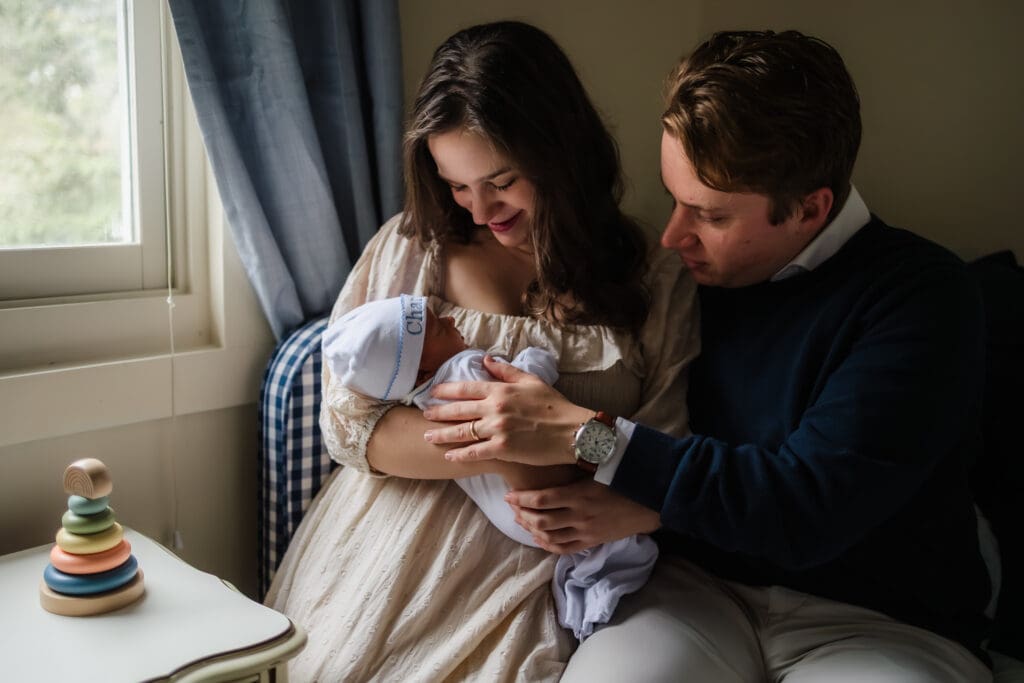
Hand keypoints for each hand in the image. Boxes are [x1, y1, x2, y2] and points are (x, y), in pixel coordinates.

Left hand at [422, 356, 593, 466]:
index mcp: (501, 391)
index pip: (466, 388)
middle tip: (423, 414)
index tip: (433, 392)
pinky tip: (449, 456)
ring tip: (427, 436)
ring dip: (442, 434)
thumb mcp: (531, 381)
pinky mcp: (503, 450)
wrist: (573, 432)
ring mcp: (498, 430)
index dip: (447, 390)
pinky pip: (475, 453)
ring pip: (462, 432)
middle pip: (459, 410)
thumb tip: (487, 360)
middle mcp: (495, 409)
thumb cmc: (555, 406)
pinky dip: (460, 455)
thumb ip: (506, 371)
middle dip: (438, 412)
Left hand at [507, 479, 660, 553]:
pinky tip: (538, 538)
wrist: (651, 503)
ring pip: (549, 536)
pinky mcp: (592, 541)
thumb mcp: (600, 469)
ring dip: (531, 529)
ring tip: (520, 520)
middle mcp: (580, 515)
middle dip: (522, 514)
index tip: (509, 495)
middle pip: (541, 520)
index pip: (542, 499)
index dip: (522, 499)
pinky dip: (547, 545)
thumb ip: (577, 467)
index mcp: (580, 494)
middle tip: (511, 507)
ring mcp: (586, 531)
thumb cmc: (624, 479)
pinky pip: (564, 548)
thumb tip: (553, 452)